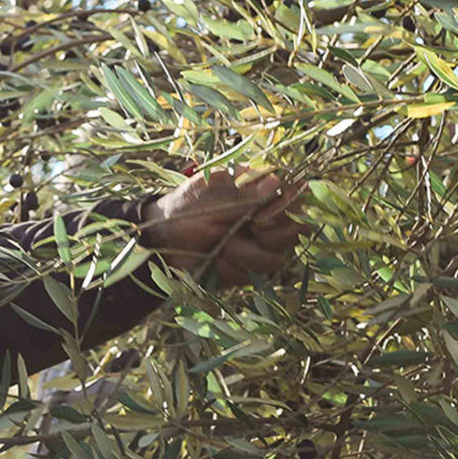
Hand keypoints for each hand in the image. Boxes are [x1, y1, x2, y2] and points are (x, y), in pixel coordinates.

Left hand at [141, 168, 306, 283]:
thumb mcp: (210, 196)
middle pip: (294, 231)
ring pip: (275, 257)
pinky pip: (257, 275)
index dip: (284, 211)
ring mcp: (260, 242)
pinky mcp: (250, 266)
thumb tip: (277, 182)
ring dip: (243, 255)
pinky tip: (217, 261)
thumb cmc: (184, 211)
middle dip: (266, 238)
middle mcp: (266, 215)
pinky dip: (234, 269)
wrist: (162, 246)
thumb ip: (244, 194)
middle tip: (240, 233)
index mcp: (258, 188)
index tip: (258, 220)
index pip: (295, 196)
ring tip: (220, 247)